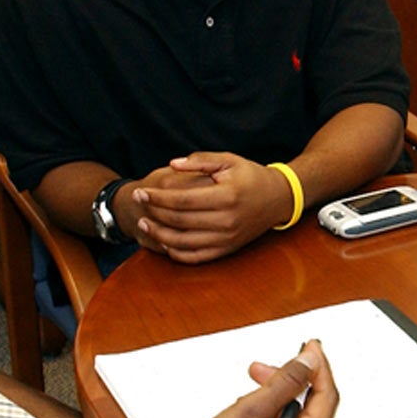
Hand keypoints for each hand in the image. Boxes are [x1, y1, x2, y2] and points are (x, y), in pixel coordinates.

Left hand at [128, 152, 292, 264]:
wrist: (279, 198)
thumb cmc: (251, 176)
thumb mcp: (228, 160)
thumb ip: (200, 160)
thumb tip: (172, 164)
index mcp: (226, 196)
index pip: (181, 200)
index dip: (157, 197)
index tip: (141, 192)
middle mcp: (226, 221)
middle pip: (179, 221)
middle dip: (153, 213)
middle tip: (137, 204)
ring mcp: (227, 238)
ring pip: (184, 243)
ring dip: (159, 234)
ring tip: (144, 224)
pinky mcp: (227, 249)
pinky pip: (197, 257)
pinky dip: (177, 252)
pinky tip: (164, 241)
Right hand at [160, 340, 336, 417]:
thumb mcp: (247, 414)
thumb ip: (284, 384)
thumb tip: (310, 363)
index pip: (327, 397)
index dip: (317, 366)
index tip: (308, 346)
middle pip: (312, 412)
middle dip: (288, 386)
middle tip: (259, 370)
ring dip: (277, 405)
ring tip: (246, 397)